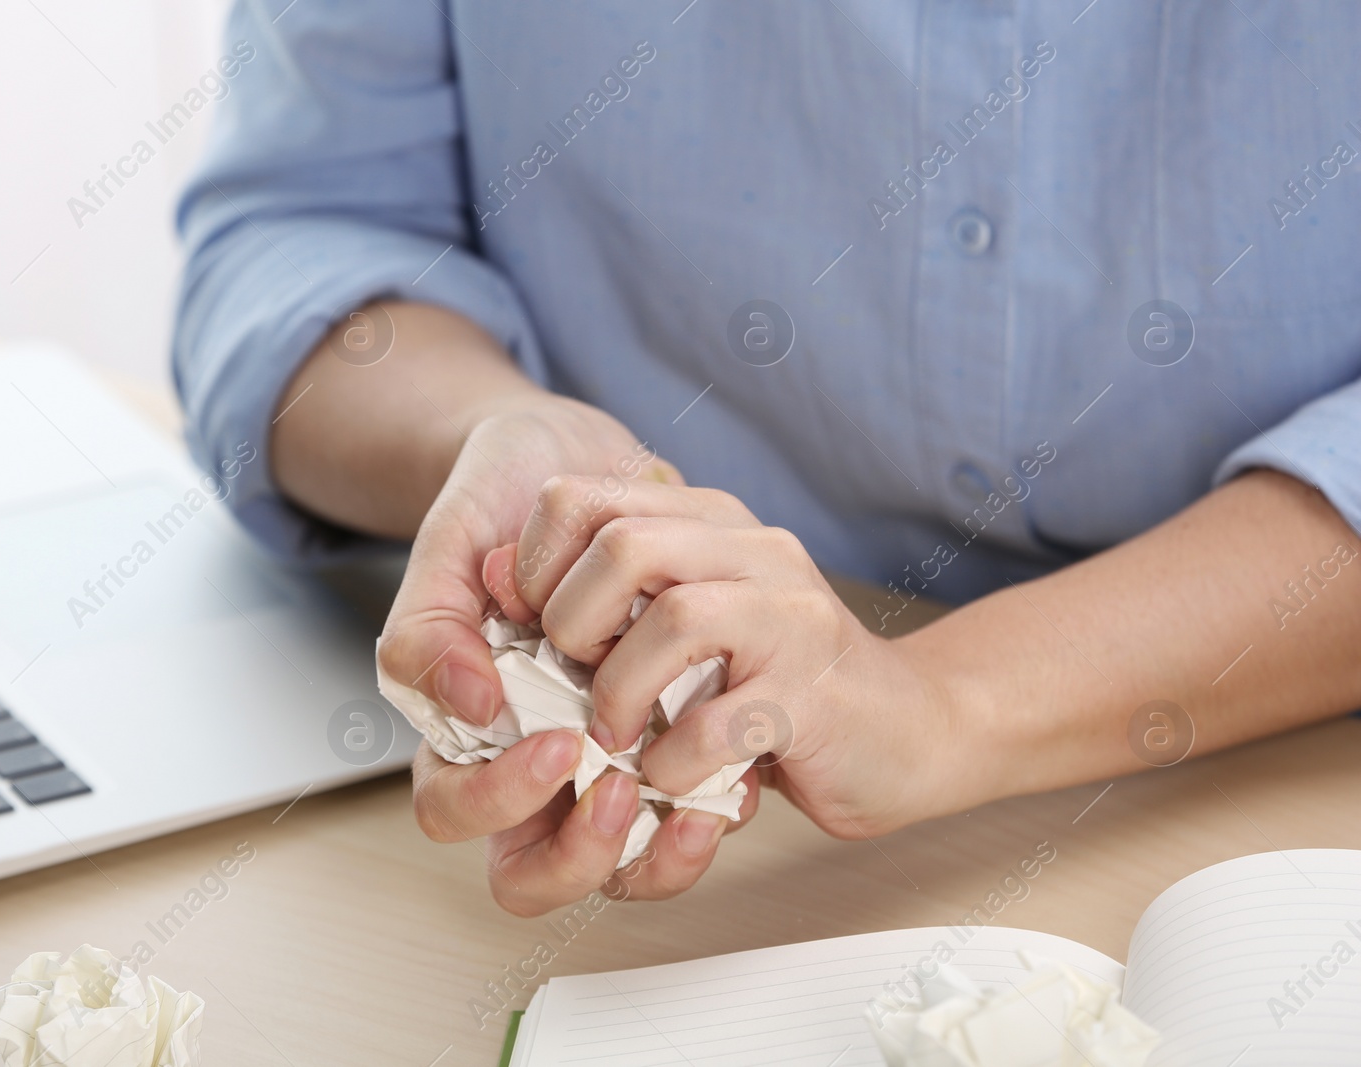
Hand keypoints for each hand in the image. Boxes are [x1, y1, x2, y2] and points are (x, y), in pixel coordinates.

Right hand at [382, 397, 747, 914]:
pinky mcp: (658, 742)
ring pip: (613, 864)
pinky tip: (736, 782)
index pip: (452, 810)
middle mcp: (525, 753)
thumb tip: (472, 704)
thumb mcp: (447, 547)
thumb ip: (430, 628)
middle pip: (535, 870)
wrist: (571, 454)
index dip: (499, 799)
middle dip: (582, 850)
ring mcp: (595, 756)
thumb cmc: (496, 502)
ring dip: (652, 852)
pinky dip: (706, 809)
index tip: (558, 744)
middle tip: (620, 790)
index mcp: (460, 723)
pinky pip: (676, 816)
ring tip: (694, 804)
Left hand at [487, 476, 968, 855]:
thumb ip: (604, 595)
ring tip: (618, 735)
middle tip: (575, 681)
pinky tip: (674, 773)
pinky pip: (717, 724)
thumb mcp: (687, 620)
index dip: (535, 568)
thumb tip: (493, 575)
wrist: (915, 729)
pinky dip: (674, 761)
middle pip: (623, 546)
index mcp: (710, 523)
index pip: (583, 499)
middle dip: (573, 624)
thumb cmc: (779, 679)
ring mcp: (789, 620)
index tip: (536, 632)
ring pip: (674, 621)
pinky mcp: (811, 699)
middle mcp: (753, 552)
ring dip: (619, 695)